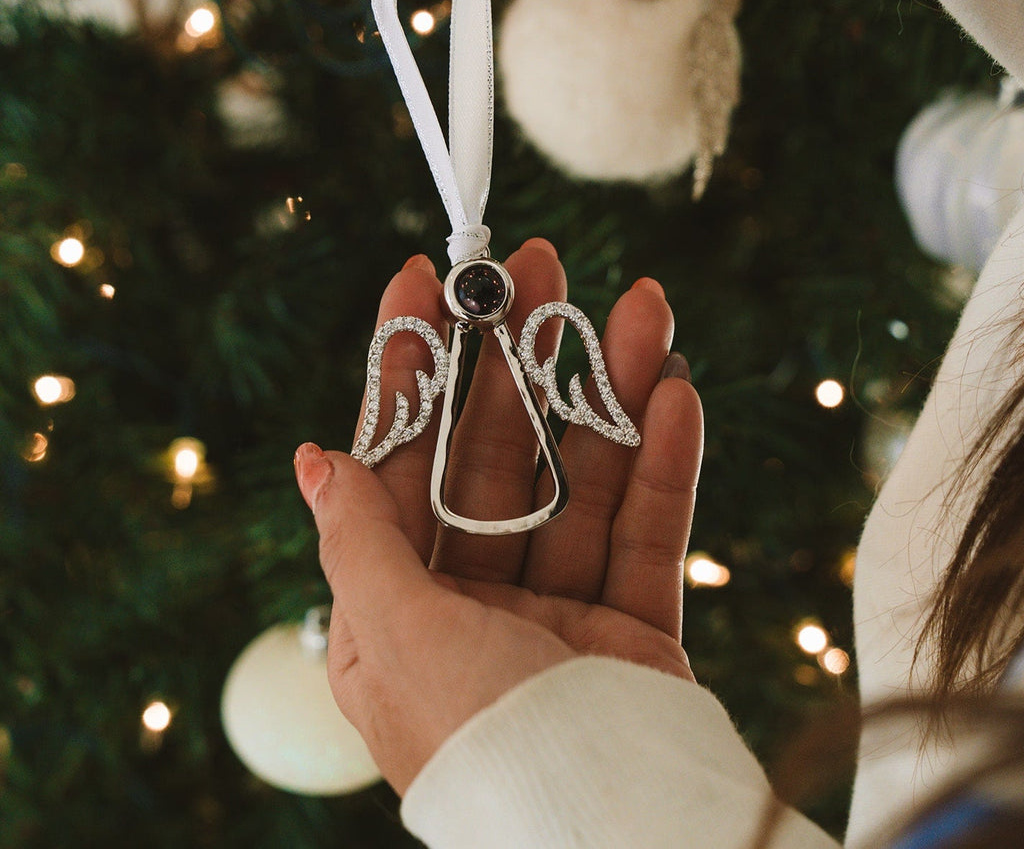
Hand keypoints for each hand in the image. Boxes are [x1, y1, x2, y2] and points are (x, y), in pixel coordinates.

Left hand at [294, 238, 702, 793]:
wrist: (610, 840)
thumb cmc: (479, 753)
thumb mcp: (399, 644)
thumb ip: (360, 544)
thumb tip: (314, 458)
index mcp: (396, 609)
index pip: (397, 461)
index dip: (410, 368)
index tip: (423, 281)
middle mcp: (471, 603)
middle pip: (497, 453)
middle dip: (519, 356)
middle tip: (541, 265)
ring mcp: (557, 613)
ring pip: (584, 479)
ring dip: (611, 391)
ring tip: (643, 309)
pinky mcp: (632, 629)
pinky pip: (648, 532)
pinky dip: (664, 465)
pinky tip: (675, 394)